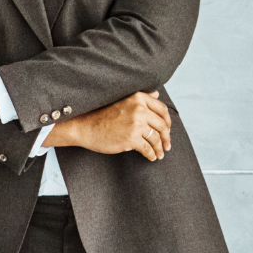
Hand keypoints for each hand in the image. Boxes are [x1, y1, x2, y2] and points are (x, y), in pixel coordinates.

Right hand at [48, 91, 172, 160]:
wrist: (84, 127)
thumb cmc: (101, 115)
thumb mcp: (122, 101)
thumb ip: (141, 98)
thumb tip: (157, 95)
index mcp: (138, 99)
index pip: (162, 110)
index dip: (167, 121)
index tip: (167, 129)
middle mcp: (139, 110)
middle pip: (162, 125)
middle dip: (167, 137)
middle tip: (167, 145)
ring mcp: (136, 125)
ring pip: (156, 139)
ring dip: (160, 148)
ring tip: (160, 154)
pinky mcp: (132, 139)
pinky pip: (148, 148)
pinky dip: (151, 154)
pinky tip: (152, 157)